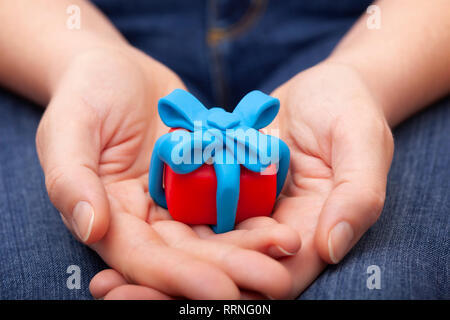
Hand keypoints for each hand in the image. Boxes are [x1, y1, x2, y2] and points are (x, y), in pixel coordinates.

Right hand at [37, 46, 300, 298]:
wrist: (118, 70)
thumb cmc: (87, 93)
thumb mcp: (70, 128)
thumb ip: (74, 178)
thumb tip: (91, 228)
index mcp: (109, 217)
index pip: (142, 259)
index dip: (179, 277)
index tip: (221, 291)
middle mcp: (145, 219)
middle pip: (187, 255)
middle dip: (229, 270)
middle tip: (274, 280)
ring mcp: (175, 202)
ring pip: (214, 236)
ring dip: (250, 248)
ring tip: (287, 248)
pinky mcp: (200, 183)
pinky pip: (229, 204)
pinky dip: (254, 216)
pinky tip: (282, 222)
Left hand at [90, 61, 392, 298]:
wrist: (326, 86)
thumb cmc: (352, 111)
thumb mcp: (362, 144)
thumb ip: (356, 195)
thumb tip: (330, 249)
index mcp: (311, 234)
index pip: (270, 281)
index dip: (224, 295)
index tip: (179, 300)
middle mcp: (274, 234)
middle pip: (223, 274)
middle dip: (171, 290)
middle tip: (114, 296)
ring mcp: (247, 213)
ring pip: (199, 251)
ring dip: (155, 268)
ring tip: (104, 283)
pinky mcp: (225, 189)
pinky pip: (191, 213)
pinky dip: (160, 228)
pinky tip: (117, 232)